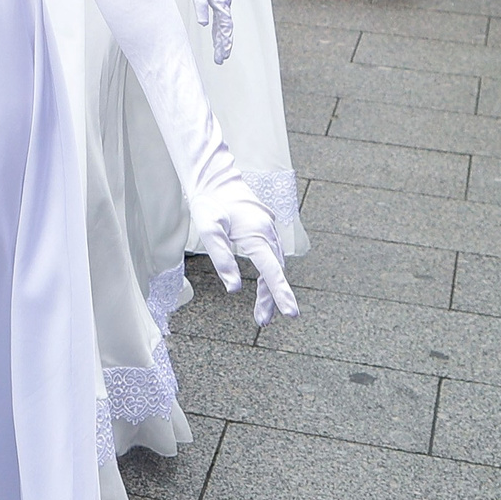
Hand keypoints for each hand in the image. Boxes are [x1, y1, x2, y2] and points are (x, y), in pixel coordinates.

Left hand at [185, 0, 233, 64]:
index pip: (224, 25)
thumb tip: (203, 23)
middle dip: (224, 44)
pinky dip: (220, 27)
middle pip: (226, 27)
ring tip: (221, 52)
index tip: (222, 55)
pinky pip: (221, 16)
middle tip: (220, 59)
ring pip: (224, 22)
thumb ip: (200, 4)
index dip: (224, 41)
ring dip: (222, 37)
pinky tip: (217, 34)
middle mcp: (224, 0)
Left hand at [195, 179, 297, 324]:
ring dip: (270, 289)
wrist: (216, 179)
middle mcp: (268, 234)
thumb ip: (221, 258)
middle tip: (263, 321)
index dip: (281, 293)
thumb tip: (233, 289)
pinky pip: (272, 258)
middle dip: (272, 298)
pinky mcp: (265, 231)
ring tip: (262, 313)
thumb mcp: (208, 229)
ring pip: (275, 266)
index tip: (291, 314)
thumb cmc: (210, 203)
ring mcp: (269, 232)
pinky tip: (263, 286)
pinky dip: (269, 275)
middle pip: (274, 272)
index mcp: (256, 235)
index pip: (271, 271)